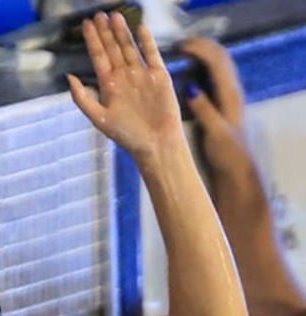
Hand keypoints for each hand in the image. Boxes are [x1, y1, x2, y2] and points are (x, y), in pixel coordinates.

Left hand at [67, 12, 182, 158]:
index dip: (92, 40)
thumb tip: (69, 77)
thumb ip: (82, 98)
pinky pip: (152, 54)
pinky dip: (146, 41)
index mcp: (108, 86)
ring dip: (122, 33)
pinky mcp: (159, 76)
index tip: (86, 25)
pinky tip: (140, 28)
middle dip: (105, 32)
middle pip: (112, 49)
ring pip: (129, 48)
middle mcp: (124, 77)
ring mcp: (141, 75)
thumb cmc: (126, 135)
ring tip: (115, 16)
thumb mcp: (99, 118)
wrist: (154, 144)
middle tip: (98, 14)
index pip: (98, 57)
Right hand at [179, 38, 251, 177]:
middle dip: (200, 47)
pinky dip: (202, 67)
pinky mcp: (222, 104)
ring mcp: (228, 96)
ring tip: (181, 55)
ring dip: (201, 55)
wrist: (237, 170)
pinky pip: (214, 76)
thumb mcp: (214, 133)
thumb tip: (190, 87)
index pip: (216, 61)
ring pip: (218, 65)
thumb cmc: (226, 154)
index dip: (199, 49)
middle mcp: (231, 91)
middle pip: (219, 57)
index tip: (179, 47)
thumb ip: (204, 110)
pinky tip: (188, 74)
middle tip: (178, 47)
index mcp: (229, 95)